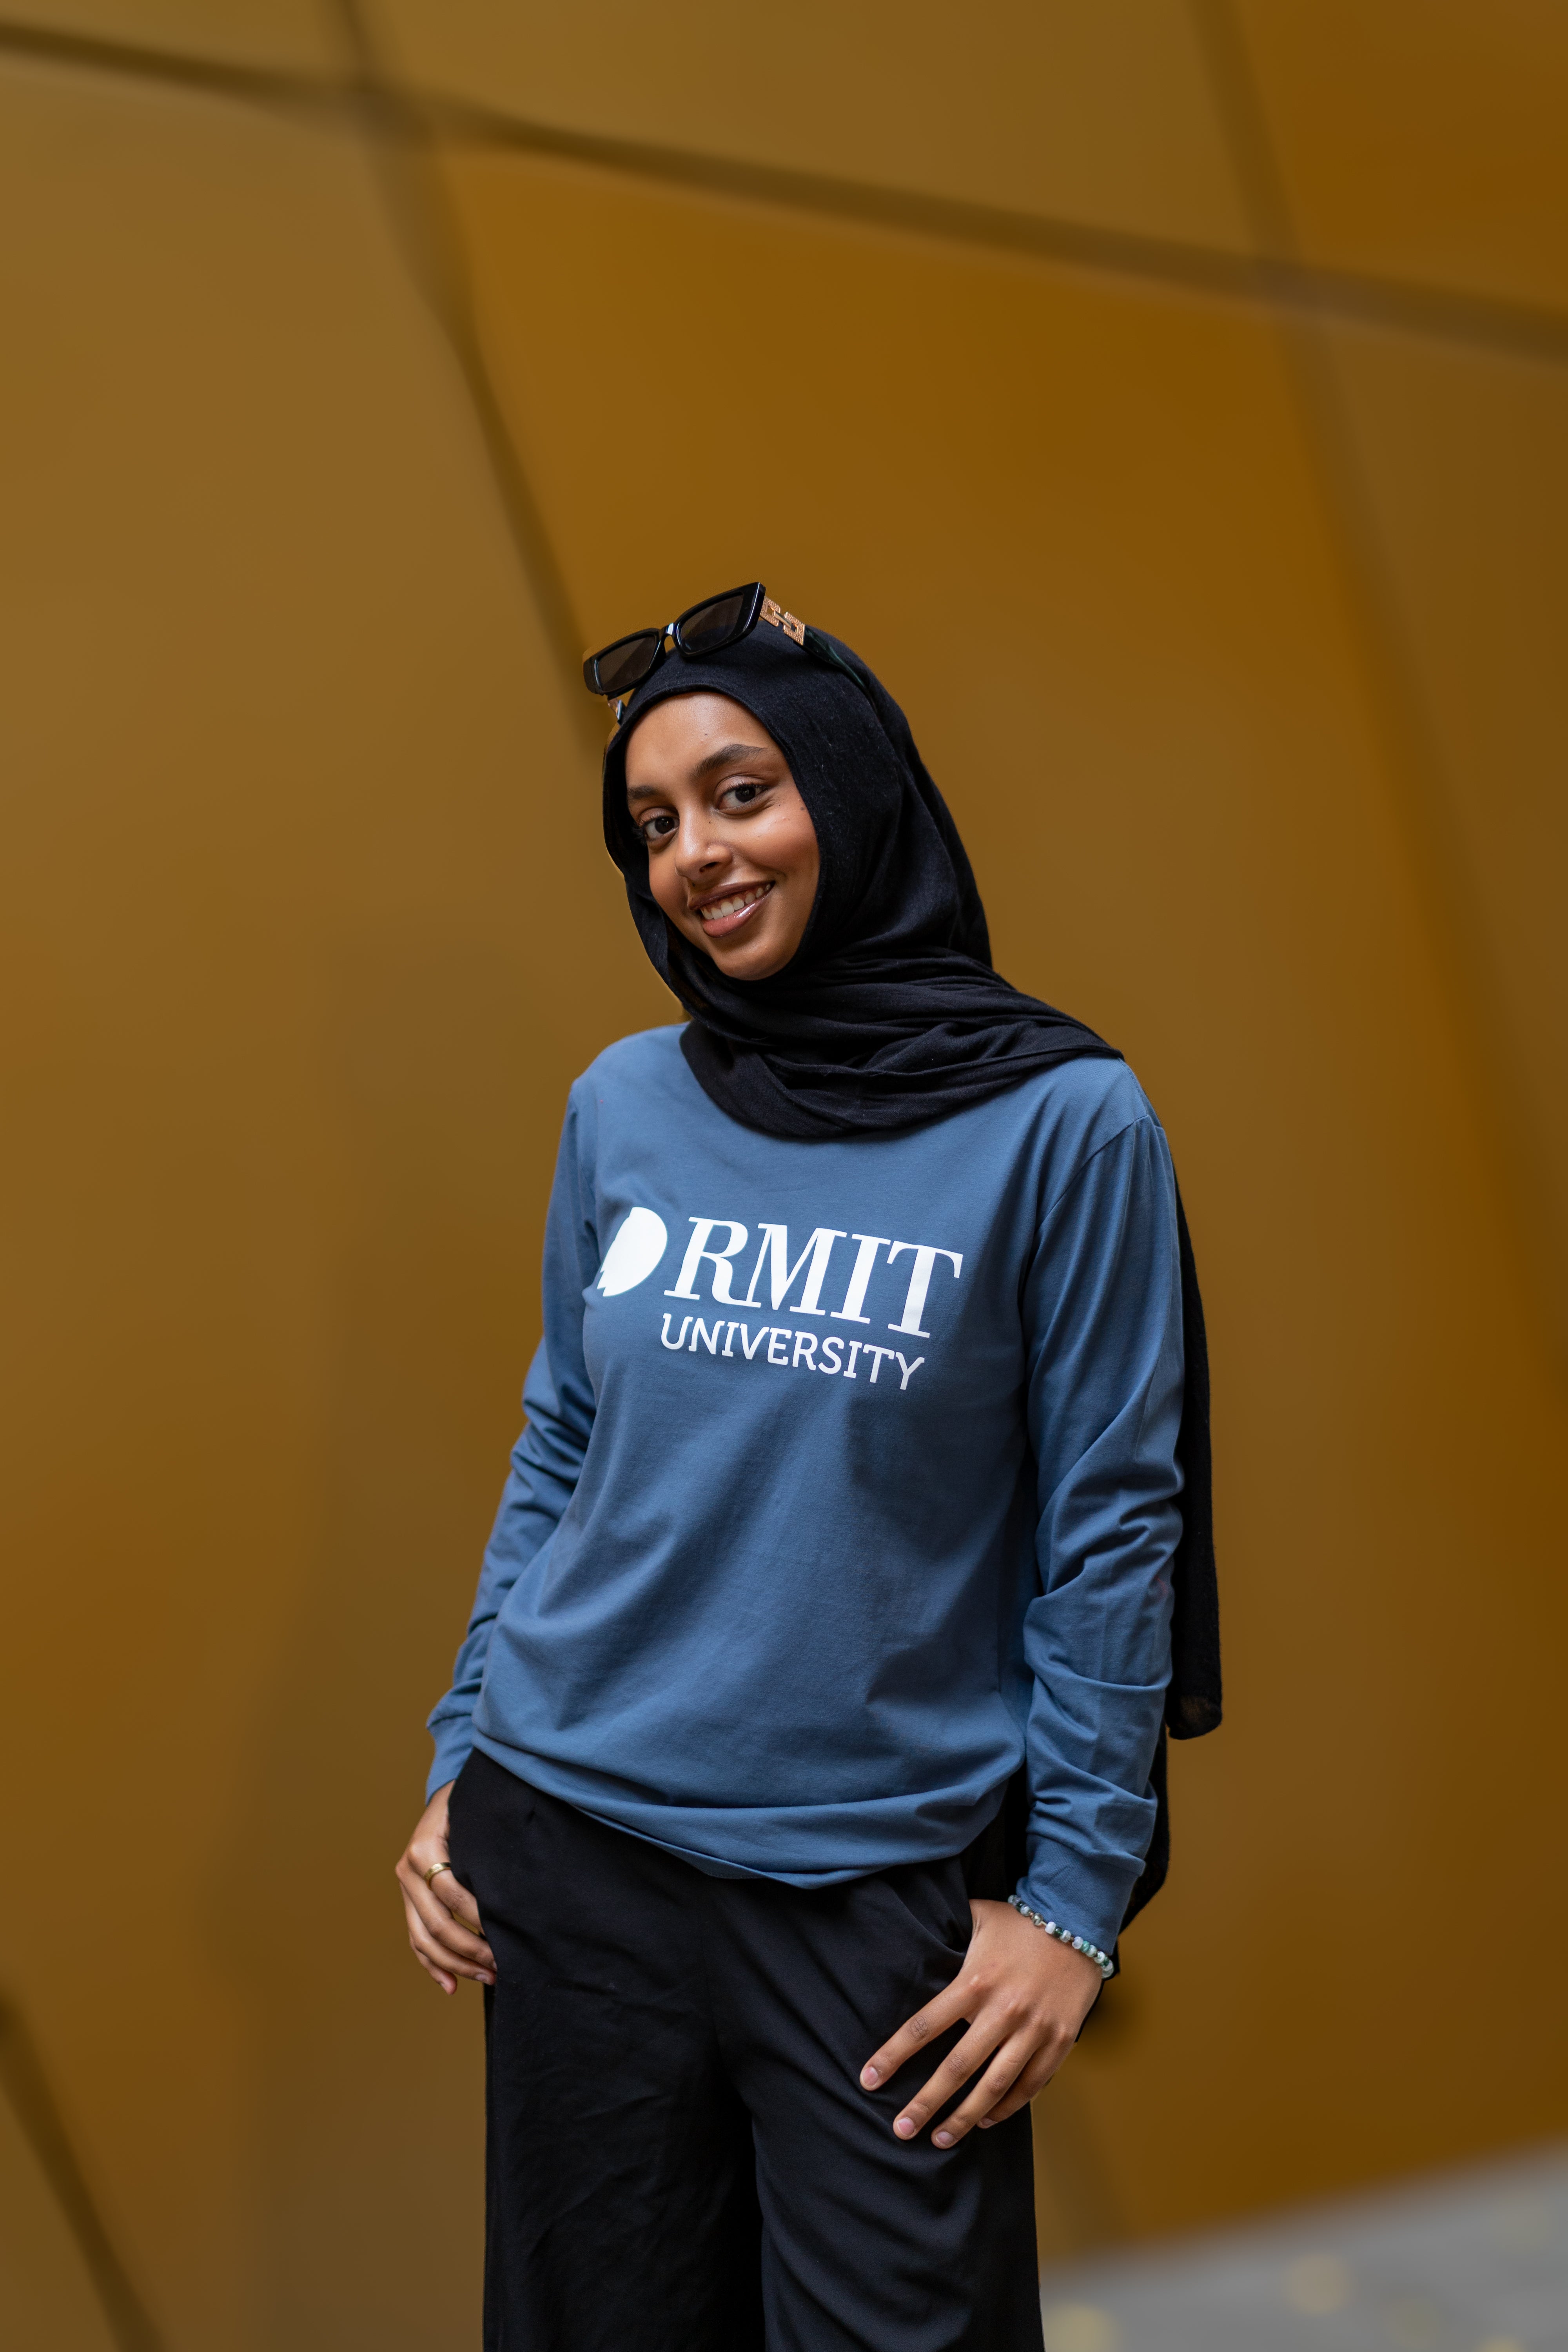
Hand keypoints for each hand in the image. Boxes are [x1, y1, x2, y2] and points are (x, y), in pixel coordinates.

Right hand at [395, 1780, 495, 1995]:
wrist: (446, 1796)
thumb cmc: (469, 1803)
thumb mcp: (476, 1813)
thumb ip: (485, 1844)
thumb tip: (515, 1884)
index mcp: (423, 1849)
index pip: (452, 1893)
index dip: (479, 1917)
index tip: (508, 1932)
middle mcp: (407, 1871)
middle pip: (437, 1924)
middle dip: (471, 1949)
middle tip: (502, 1964)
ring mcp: (405, 1888)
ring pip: (424, 1939)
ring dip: (455, 1964)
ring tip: (488, 1977)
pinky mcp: (409, 1901)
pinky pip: (416, 1940)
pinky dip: (433, 1965)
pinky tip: (451, 1985)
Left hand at [859, 1898, 1101, 2146]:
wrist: (1078, 1920)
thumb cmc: (1019, 1922)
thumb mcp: (977, 1917)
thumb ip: (946, 1933)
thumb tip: (911, 1934)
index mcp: (975, 1981)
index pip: (925, 2026)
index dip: (894, 2055)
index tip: (869, 2080)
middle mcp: (1003, 2010)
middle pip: (957, 2067)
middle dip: (926, 2103)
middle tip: (901, 2130)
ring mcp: (1034, 2029)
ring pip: (994, 2086)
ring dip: (964, 2117)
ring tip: (939, 2140)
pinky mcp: (1059, 2041)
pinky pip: (1030, 2084)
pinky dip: (1007, 2107)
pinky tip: (985, 2120)